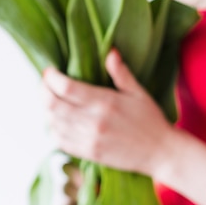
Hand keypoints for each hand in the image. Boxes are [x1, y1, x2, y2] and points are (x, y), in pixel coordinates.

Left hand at [42, 49, 174, 175]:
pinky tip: (58, 120)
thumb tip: (110, 51)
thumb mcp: (138, 92)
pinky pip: (59, 140)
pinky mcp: (88, 153)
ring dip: (46, 109)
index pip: (65, 87)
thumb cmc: (150, 120)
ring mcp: (89, 139)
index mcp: (104, 102)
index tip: (49, 70)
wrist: (162, 154)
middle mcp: (93, 121)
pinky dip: (53, 128)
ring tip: (51, 99)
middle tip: (45, 83)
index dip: (51, 77)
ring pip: (52, 122)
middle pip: (52, 104)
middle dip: (43, 90)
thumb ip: (120, 72)